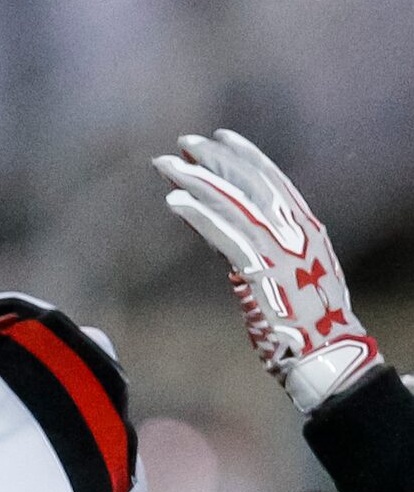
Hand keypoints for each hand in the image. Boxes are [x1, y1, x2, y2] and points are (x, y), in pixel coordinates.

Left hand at [155, 129, 382, 412]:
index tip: (220, 136)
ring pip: (232, 202)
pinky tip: (174, 200)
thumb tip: (219, 227)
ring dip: (197, 180)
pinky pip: (223, 233)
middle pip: (250, 183)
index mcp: (305, 228)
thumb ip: (255, 247)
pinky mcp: (260, 270)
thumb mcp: (284, 273)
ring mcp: (280, 248)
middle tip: (183, 142)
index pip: (273, 180)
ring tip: (166, 165)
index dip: (245, 155)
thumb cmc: (303, 321)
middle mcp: (296, 230)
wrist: (325, 355)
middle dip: (215, 159)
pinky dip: (198, 214)